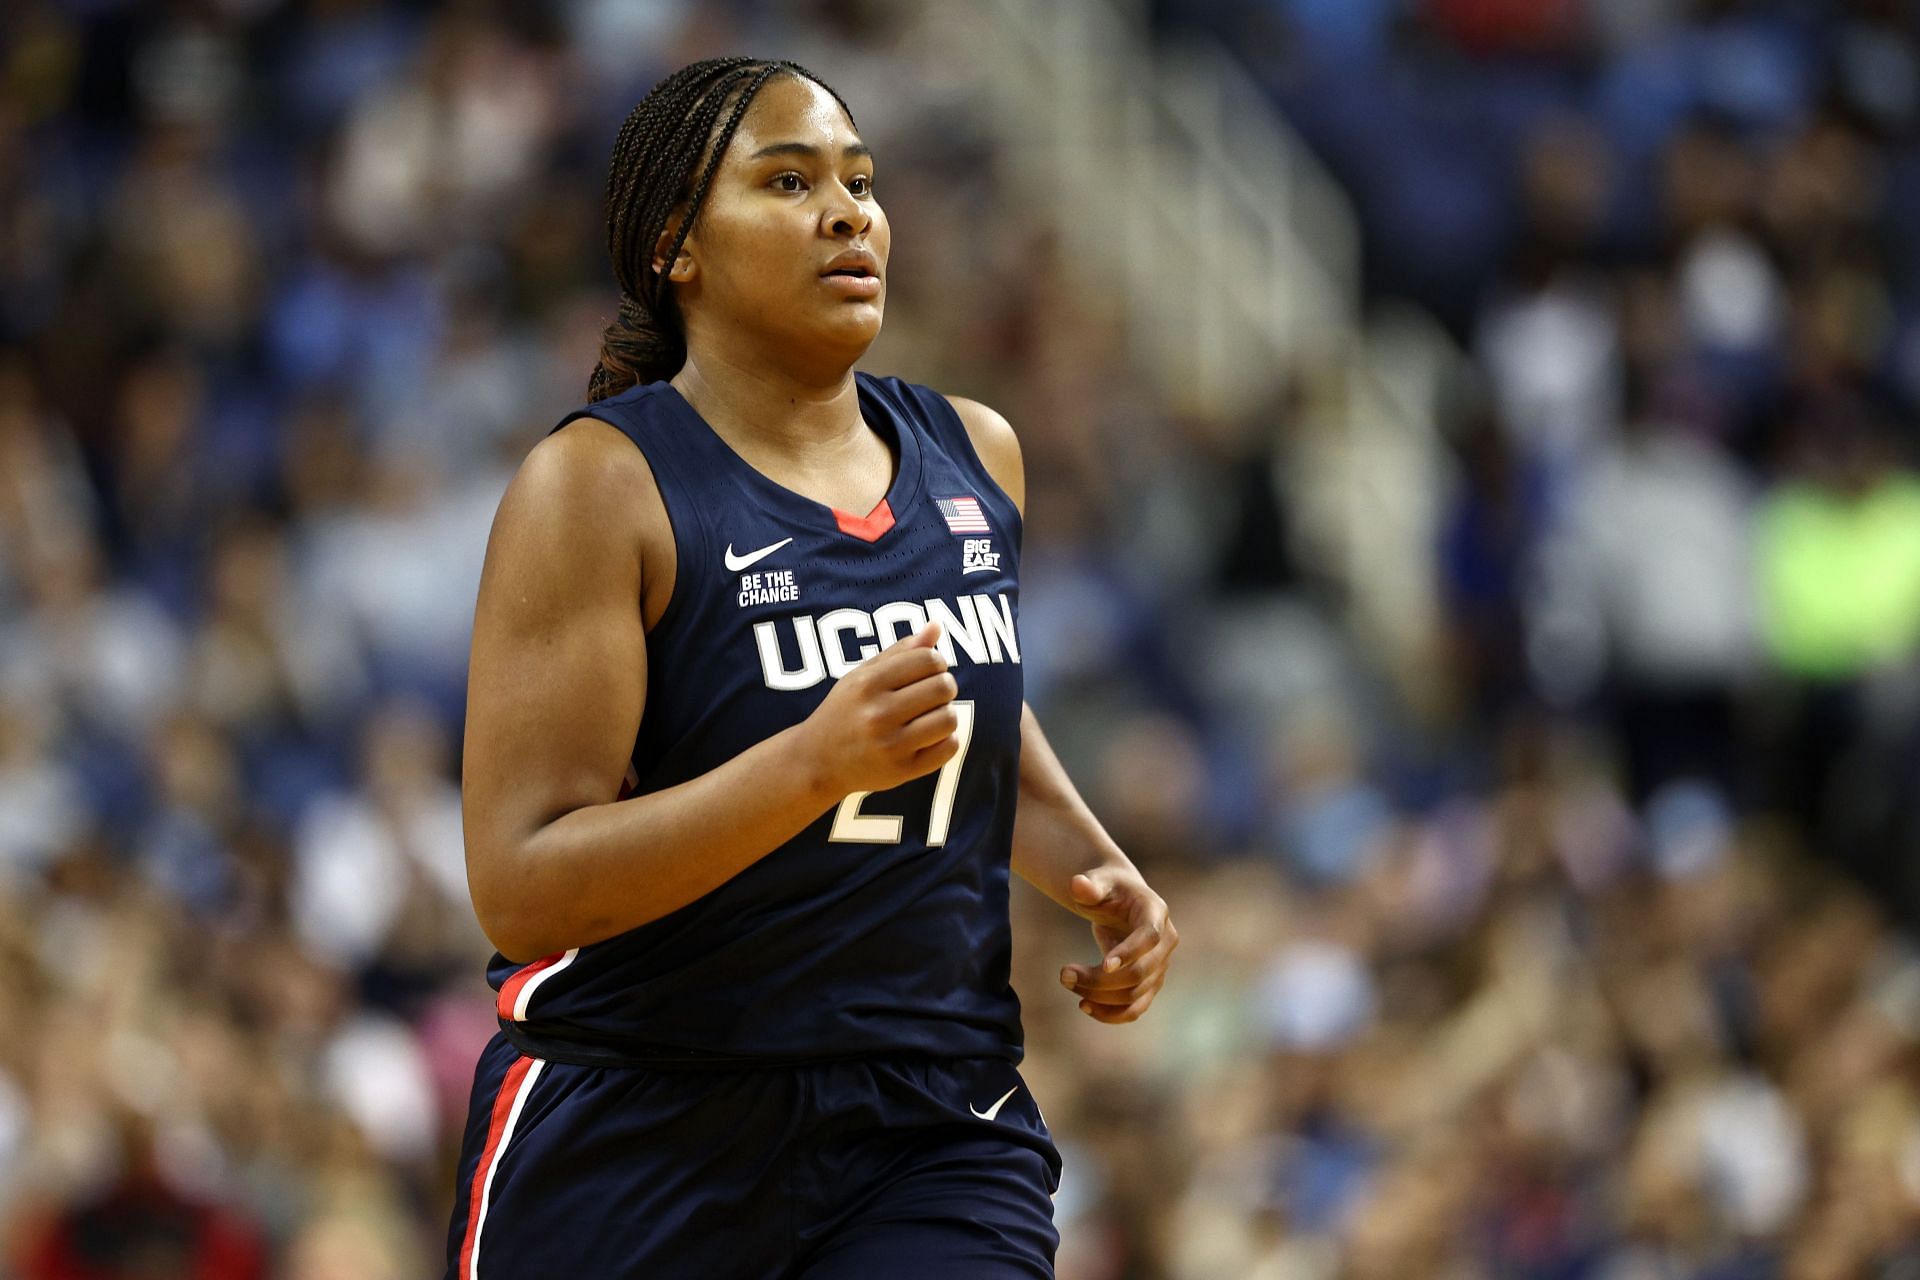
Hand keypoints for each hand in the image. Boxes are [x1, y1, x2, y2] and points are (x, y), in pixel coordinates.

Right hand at [802, 622, 960, 798]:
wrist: (817, 761)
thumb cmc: (846, 711)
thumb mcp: (863, 675)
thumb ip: (900, 651)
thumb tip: (936, 625)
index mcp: (868, 684)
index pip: (928, 660)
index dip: (937, 662)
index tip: (929, 671)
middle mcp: (878, 714)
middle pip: (943, 687)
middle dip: (944, 686)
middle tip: (932, 694)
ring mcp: (890, 745)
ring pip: (949, 718)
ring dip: (947, 713)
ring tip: (931, 715)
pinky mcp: (902, 771)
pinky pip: (948, 748)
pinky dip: (946, 740)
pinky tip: (930, 737)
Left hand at [1058, 866, 1177, 1023]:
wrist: (1120, 901)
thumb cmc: (1107, 888)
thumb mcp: (1097, 881)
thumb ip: (1088, 885)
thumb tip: (1077, 884)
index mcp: (1156, 912)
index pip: (1150, 937)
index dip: (1130, 953)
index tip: (1104, 966)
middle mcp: (1165, 943)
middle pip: (1140, 972)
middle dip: (1100, 980)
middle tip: (1063, 974)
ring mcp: (1159, 967)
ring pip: (1135, 994)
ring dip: (1099, 997)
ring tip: (1067, 982)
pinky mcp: (1149, 985)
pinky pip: (1134, 1009)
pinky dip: (1110, 1014)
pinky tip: (1084, 1006)